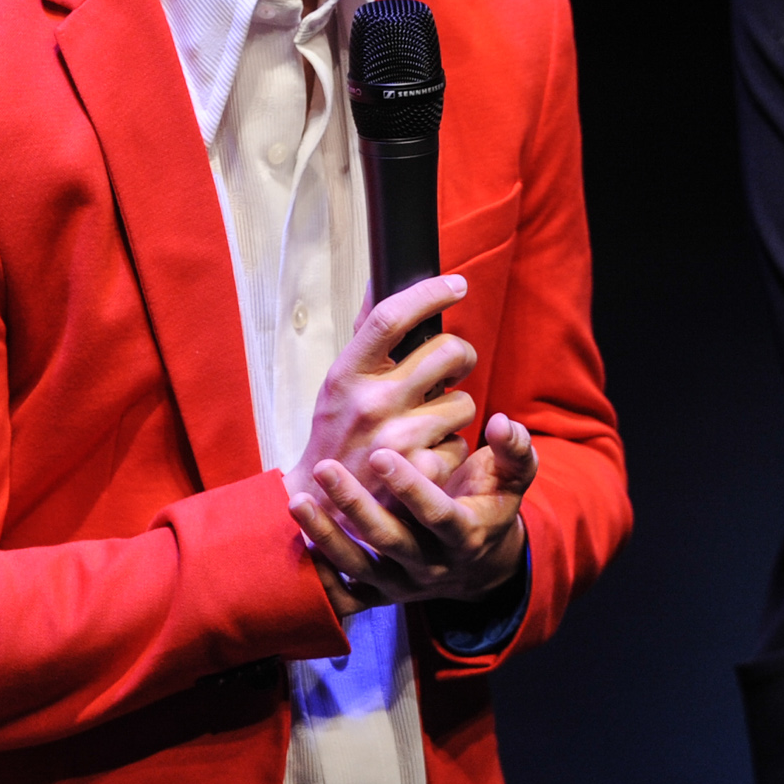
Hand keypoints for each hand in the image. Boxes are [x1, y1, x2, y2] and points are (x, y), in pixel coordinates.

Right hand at [289, 276, 478, 511]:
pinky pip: (460, 444)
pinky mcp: (419, 471)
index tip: (457, 284)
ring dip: (454, 409)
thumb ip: (365, 336)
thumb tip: (378, 280)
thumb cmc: (335, 431)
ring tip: (428, 422)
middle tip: (450, 370)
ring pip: (464, 401)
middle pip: (447, 351)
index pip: (391, 317)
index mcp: (347, 373)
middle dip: (460, 357)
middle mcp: (371, 402)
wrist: (319, 502)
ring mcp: (396, 438)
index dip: (430, 293)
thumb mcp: (338, 382)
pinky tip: (425, 454)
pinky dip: (449, 448)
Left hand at [291, 410, 536, 616]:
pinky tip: (300, 545)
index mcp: (466, 534)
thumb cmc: (490, 501)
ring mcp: (406, 584)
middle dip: (355, 505)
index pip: (437, 515)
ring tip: (297, 501)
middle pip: (390, 540)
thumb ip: (513, 449)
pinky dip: (324, 579)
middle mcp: (434, 565)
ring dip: (327, 536)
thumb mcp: (513, 477)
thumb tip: (500, 422)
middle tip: (326, 467)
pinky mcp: (384, 597)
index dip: (410, 488)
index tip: (380, 454)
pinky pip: (349, 598)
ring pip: (362, 567)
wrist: (480, 560)